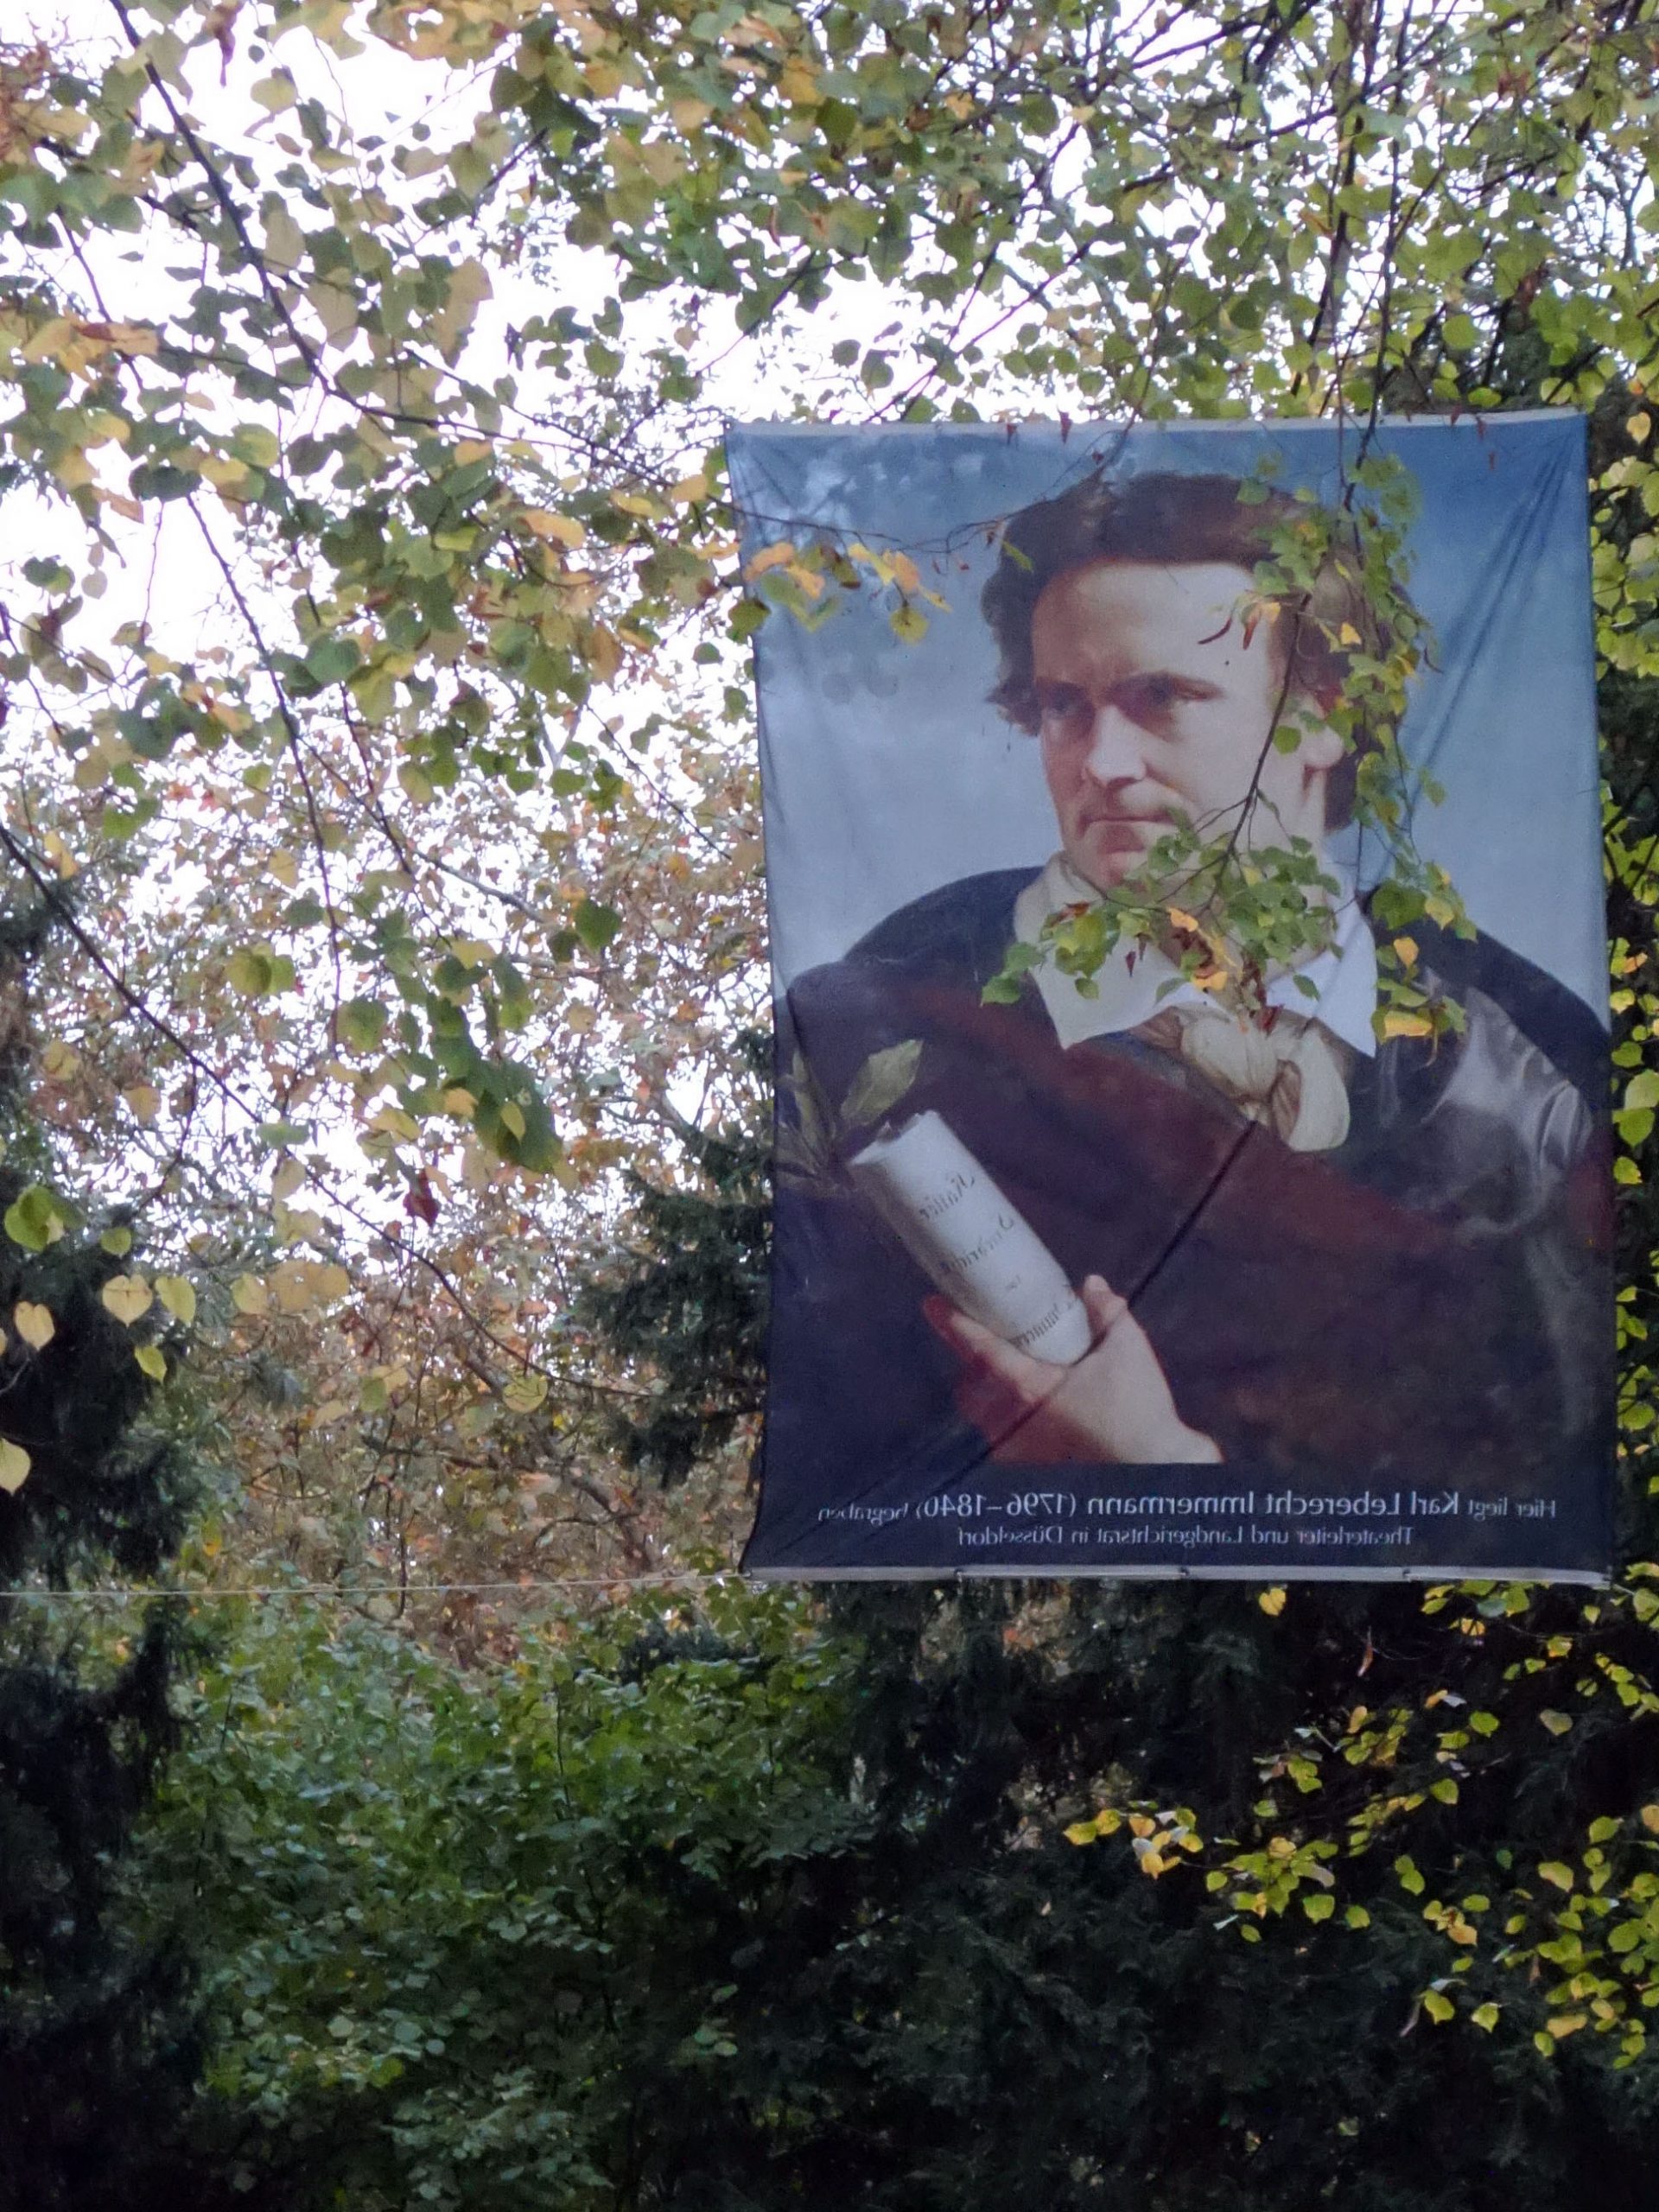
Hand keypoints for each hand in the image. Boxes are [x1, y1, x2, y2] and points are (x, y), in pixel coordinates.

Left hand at [924, 1275, 1220, 1464]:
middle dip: (970, 1363)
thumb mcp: (1128, 1350)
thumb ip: (1106, 1312)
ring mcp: (1018, 1452)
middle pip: (970, 1388)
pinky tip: (1031, 1413)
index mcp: (1029, 1389)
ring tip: (1008, 1375)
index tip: (933, 1306)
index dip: (955, 1324)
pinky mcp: (1032, 1471)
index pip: (980, 1349)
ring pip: (984, 1418)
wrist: (1158, 1472)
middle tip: (982, 1340)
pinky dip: (1007, 1422)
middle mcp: (1013, 1423)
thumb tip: (1092, 1285)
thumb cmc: (1140, 1413)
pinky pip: (1003, 1441)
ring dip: (988, 1394)